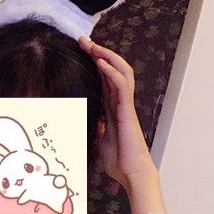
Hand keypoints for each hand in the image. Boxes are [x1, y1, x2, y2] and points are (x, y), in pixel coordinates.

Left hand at [78, 36, 156, 189]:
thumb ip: (93, 129)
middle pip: (112, 70)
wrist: (132, 173)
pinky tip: (100, 61)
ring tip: (92, 45)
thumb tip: (80, 124)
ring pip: (120, 72)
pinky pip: (121, 85)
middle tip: (83, 40)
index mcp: (113, 109)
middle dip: (99, 53)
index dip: (95, 64)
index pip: (104, 79)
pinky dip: (111, 71)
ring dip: (106, 56)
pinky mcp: (127, 110)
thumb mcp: (98, 141)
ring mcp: (125, 105)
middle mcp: (120, 103)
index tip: (81, 52)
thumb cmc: (119, 161)